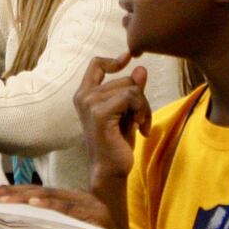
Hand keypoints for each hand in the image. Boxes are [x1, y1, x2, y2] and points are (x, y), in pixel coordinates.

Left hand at [0, 185, 115, 228]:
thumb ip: (49, 227)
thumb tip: (18, 226)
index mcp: (73, 201)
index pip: (40, 193)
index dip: (17, 191)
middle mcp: (81, 199)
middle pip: (42, 191)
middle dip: (15, 191)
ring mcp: (90, 206)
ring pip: (53, 197)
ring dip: (26, 198)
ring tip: (5, 200)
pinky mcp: (96, 217)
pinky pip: (69, 210)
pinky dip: (50, 207)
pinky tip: (33, 205)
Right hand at [73, 54, 150, 180]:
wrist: (111, 170)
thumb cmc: (117, 143)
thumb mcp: (127, 112)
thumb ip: (132, 90)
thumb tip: (141, 68)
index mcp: (85, 94)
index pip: (96, 64)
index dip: (113, 60)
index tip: (128, 58)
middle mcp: (84, 96)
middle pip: (125, 79)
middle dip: (140, 98)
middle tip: (142, 120)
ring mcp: (90, 103)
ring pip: (131, 88)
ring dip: (144, 107)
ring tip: (142, 125)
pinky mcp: (99, 113)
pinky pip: (130, 97)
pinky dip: (142, 112)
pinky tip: (141, 130)